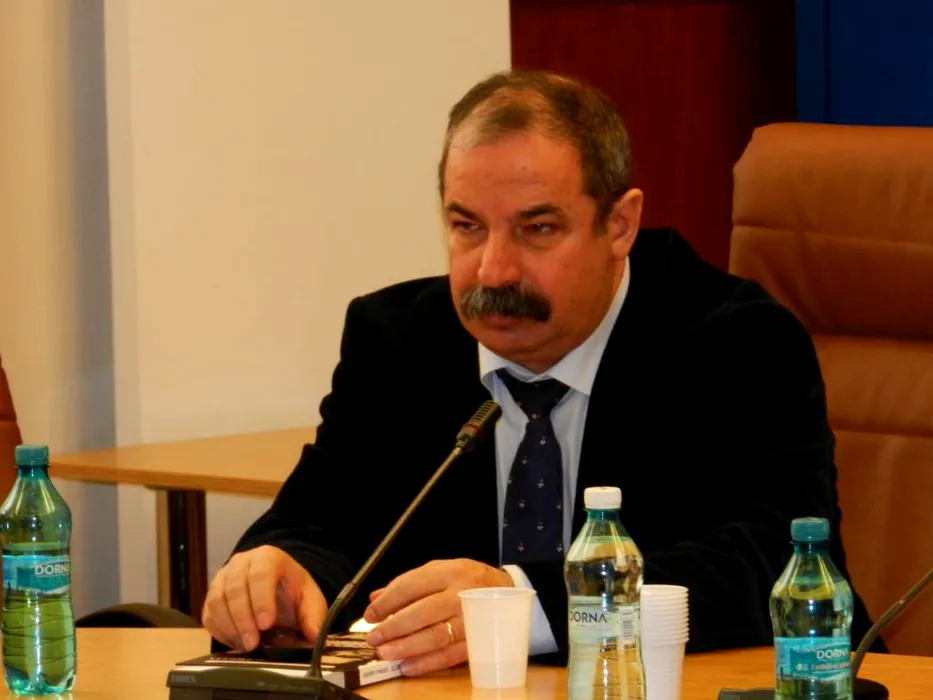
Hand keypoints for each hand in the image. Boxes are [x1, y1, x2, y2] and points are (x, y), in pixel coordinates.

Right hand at [202, 545, 327, 651]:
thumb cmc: (291, 591)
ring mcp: (223, 578)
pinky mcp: (211, 596)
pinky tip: (236, 643)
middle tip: (253, 643)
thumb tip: (315, 637)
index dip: (261, 600)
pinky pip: (208, 614)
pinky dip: (220, 631)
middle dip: (243, 618)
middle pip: (235, 587)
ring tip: (246, 645)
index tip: (266, 624)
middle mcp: (241, 563)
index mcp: (268, 558)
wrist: (274, 586)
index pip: (261, 574)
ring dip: (230, 627)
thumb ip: (313, 615)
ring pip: (217, 600)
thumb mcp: (308, 598)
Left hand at [362, 558, 512, 675]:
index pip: (412, 585)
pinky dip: (427, 663)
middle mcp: (461, 593)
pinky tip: (408, 667)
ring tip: (386, 654)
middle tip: (374, 638)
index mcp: (449, 571)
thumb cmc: (469, 581)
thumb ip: (409, 584)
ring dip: (407, 647)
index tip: (370, 615)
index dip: (388, 601)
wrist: (511, 592)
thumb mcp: (441, 571)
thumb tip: (375, 598)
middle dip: (394, 627)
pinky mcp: (480, 640)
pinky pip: (451, 655)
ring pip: (437, 636)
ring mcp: (473, 618)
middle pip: (423, 612)